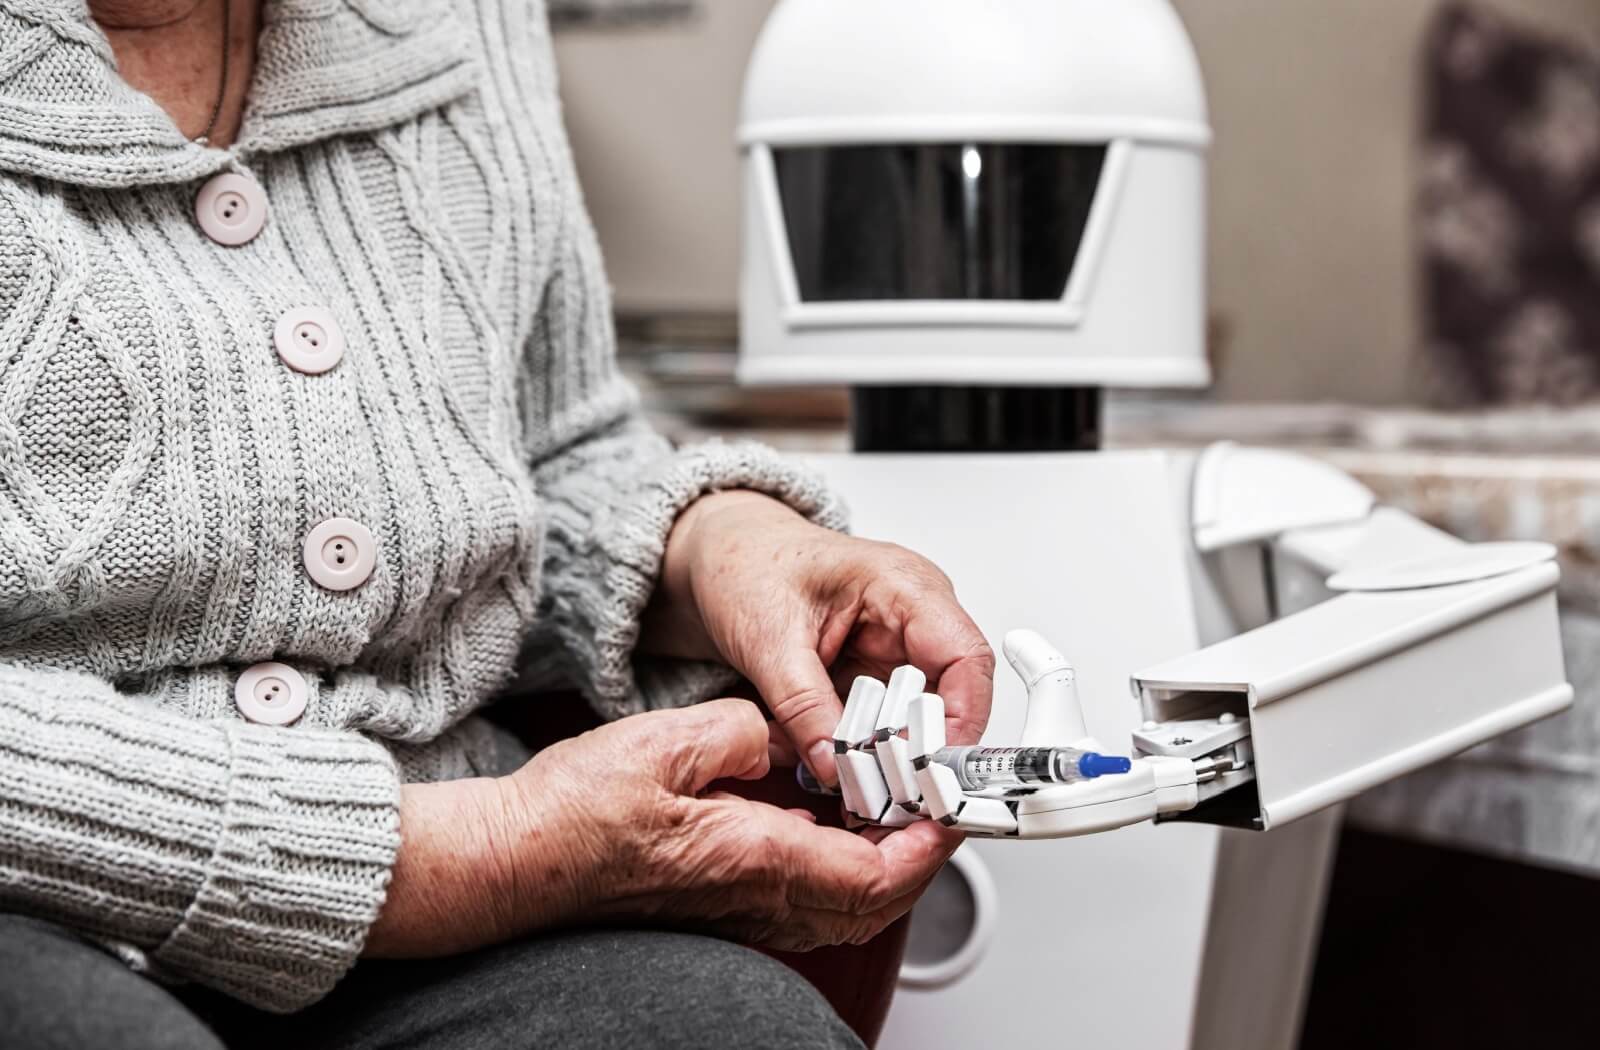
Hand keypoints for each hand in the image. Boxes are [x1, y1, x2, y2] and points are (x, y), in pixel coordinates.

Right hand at [364, 699, 959, 956]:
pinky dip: (841, 867)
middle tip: (934, 806)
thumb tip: (787, 734)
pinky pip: (808, 899)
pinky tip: (831, 821)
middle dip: (919, 857)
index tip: (947, 810)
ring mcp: (740, 909)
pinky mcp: (723, 903)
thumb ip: (746, 730)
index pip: (876, 874)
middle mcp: (756, 897)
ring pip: (844, 907)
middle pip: (873, 903)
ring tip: (895, 807)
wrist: (516, 861)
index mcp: (754, 858)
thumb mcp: (667, 741)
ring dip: (884, 864)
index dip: (927, 846)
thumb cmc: (573, 815)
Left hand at [645, 492, 994, 785]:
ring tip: (862, 791)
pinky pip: (889, 722)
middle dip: (923, 750)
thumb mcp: (767, 638)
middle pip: (950, 696)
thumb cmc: (748, 565)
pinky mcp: (875, 673)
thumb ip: (802, 705)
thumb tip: (834, 765)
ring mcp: (897, 646)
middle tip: (891, 794)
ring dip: (895, 757)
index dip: (962, 718)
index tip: (934, 768)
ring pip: (921, 718)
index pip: (964, 657)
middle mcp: (913, 616)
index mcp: (903, 586)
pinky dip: (871, 751)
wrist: (726, 556)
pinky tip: (847, 774)